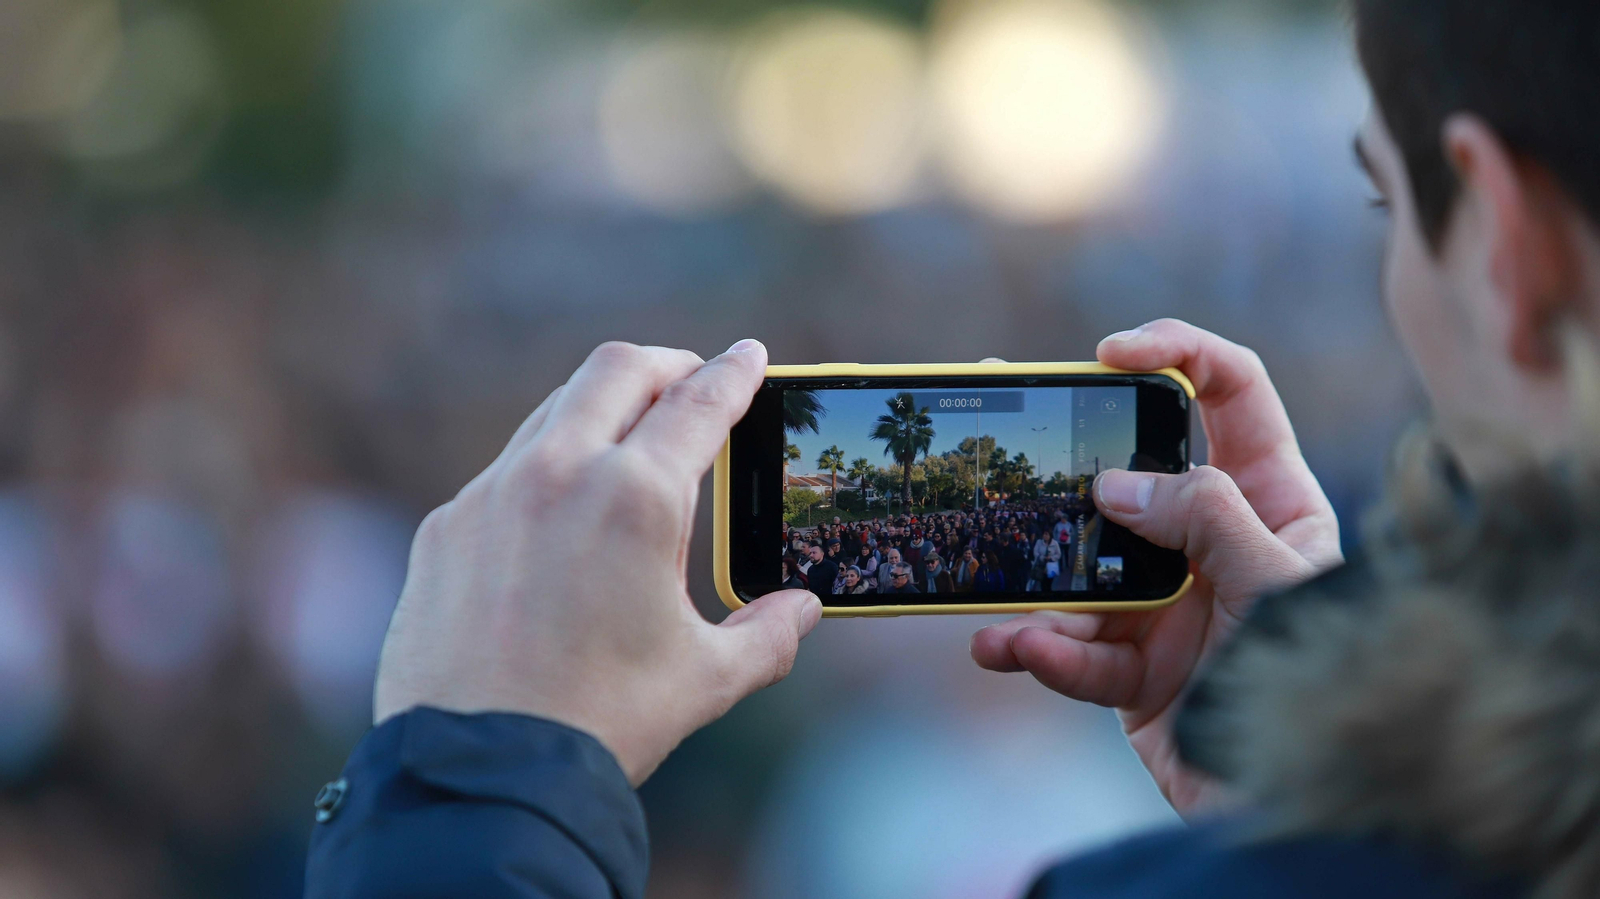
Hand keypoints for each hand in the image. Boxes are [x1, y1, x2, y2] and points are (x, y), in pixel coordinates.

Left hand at [374, 340, 821, 784]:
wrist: (479, 775)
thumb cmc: (602, 724)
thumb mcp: (704, 679)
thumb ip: (768, 635)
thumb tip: (802, 609)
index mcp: (636, 498)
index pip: (699, 403)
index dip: (735, 373)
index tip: (751, 356)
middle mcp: (559, 474)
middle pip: (618, 369)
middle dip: (667, 364)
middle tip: (693, 380)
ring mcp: (491, 495)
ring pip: (554, 411)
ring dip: (601, 408)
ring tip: (629, 440)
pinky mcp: (445, 528)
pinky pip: (505, 471)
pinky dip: (547, 467)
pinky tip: (561, 513)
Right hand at [970, 320, 1339, 815]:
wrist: (1299, 803)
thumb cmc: (1322, 683)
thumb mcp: (1278, 585)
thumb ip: (1206, 518)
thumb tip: (1115, 484)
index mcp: (1271, 500)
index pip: (1229, 395)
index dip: (1176, 354)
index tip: (1111, 354)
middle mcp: (1214, 542)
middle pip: (1131, 472)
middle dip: (1068, 454)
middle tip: (1008, 421)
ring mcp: (1169, 605)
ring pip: (1084, 568)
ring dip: (1037, 583)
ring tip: (995, 598)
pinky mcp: (1135, 670)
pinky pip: (1076, 650)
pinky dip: (1042, 652)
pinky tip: (1010, 649)